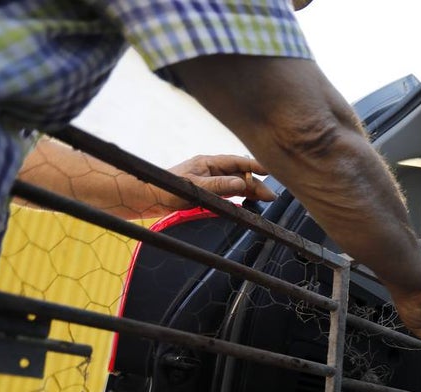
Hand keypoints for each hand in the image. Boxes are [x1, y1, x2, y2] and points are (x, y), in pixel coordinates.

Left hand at [158, 154, 277, 211]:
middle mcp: (212, 169)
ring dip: (251, 191)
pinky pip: (230, 192)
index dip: (255, 166)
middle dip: (257, 184)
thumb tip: (242, 185)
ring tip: (266, 199)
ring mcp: (211, 180)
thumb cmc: (167, 188)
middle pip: (240, 175)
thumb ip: (219, 186)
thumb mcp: (195, 187)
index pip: (238, 162)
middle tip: (272, 196)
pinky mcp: (208, 191)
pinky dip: (241, 196)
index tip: (271, 169)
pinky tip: (250, 201)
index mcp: (209, 162)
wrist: (149, 196)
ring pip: (237, 184)